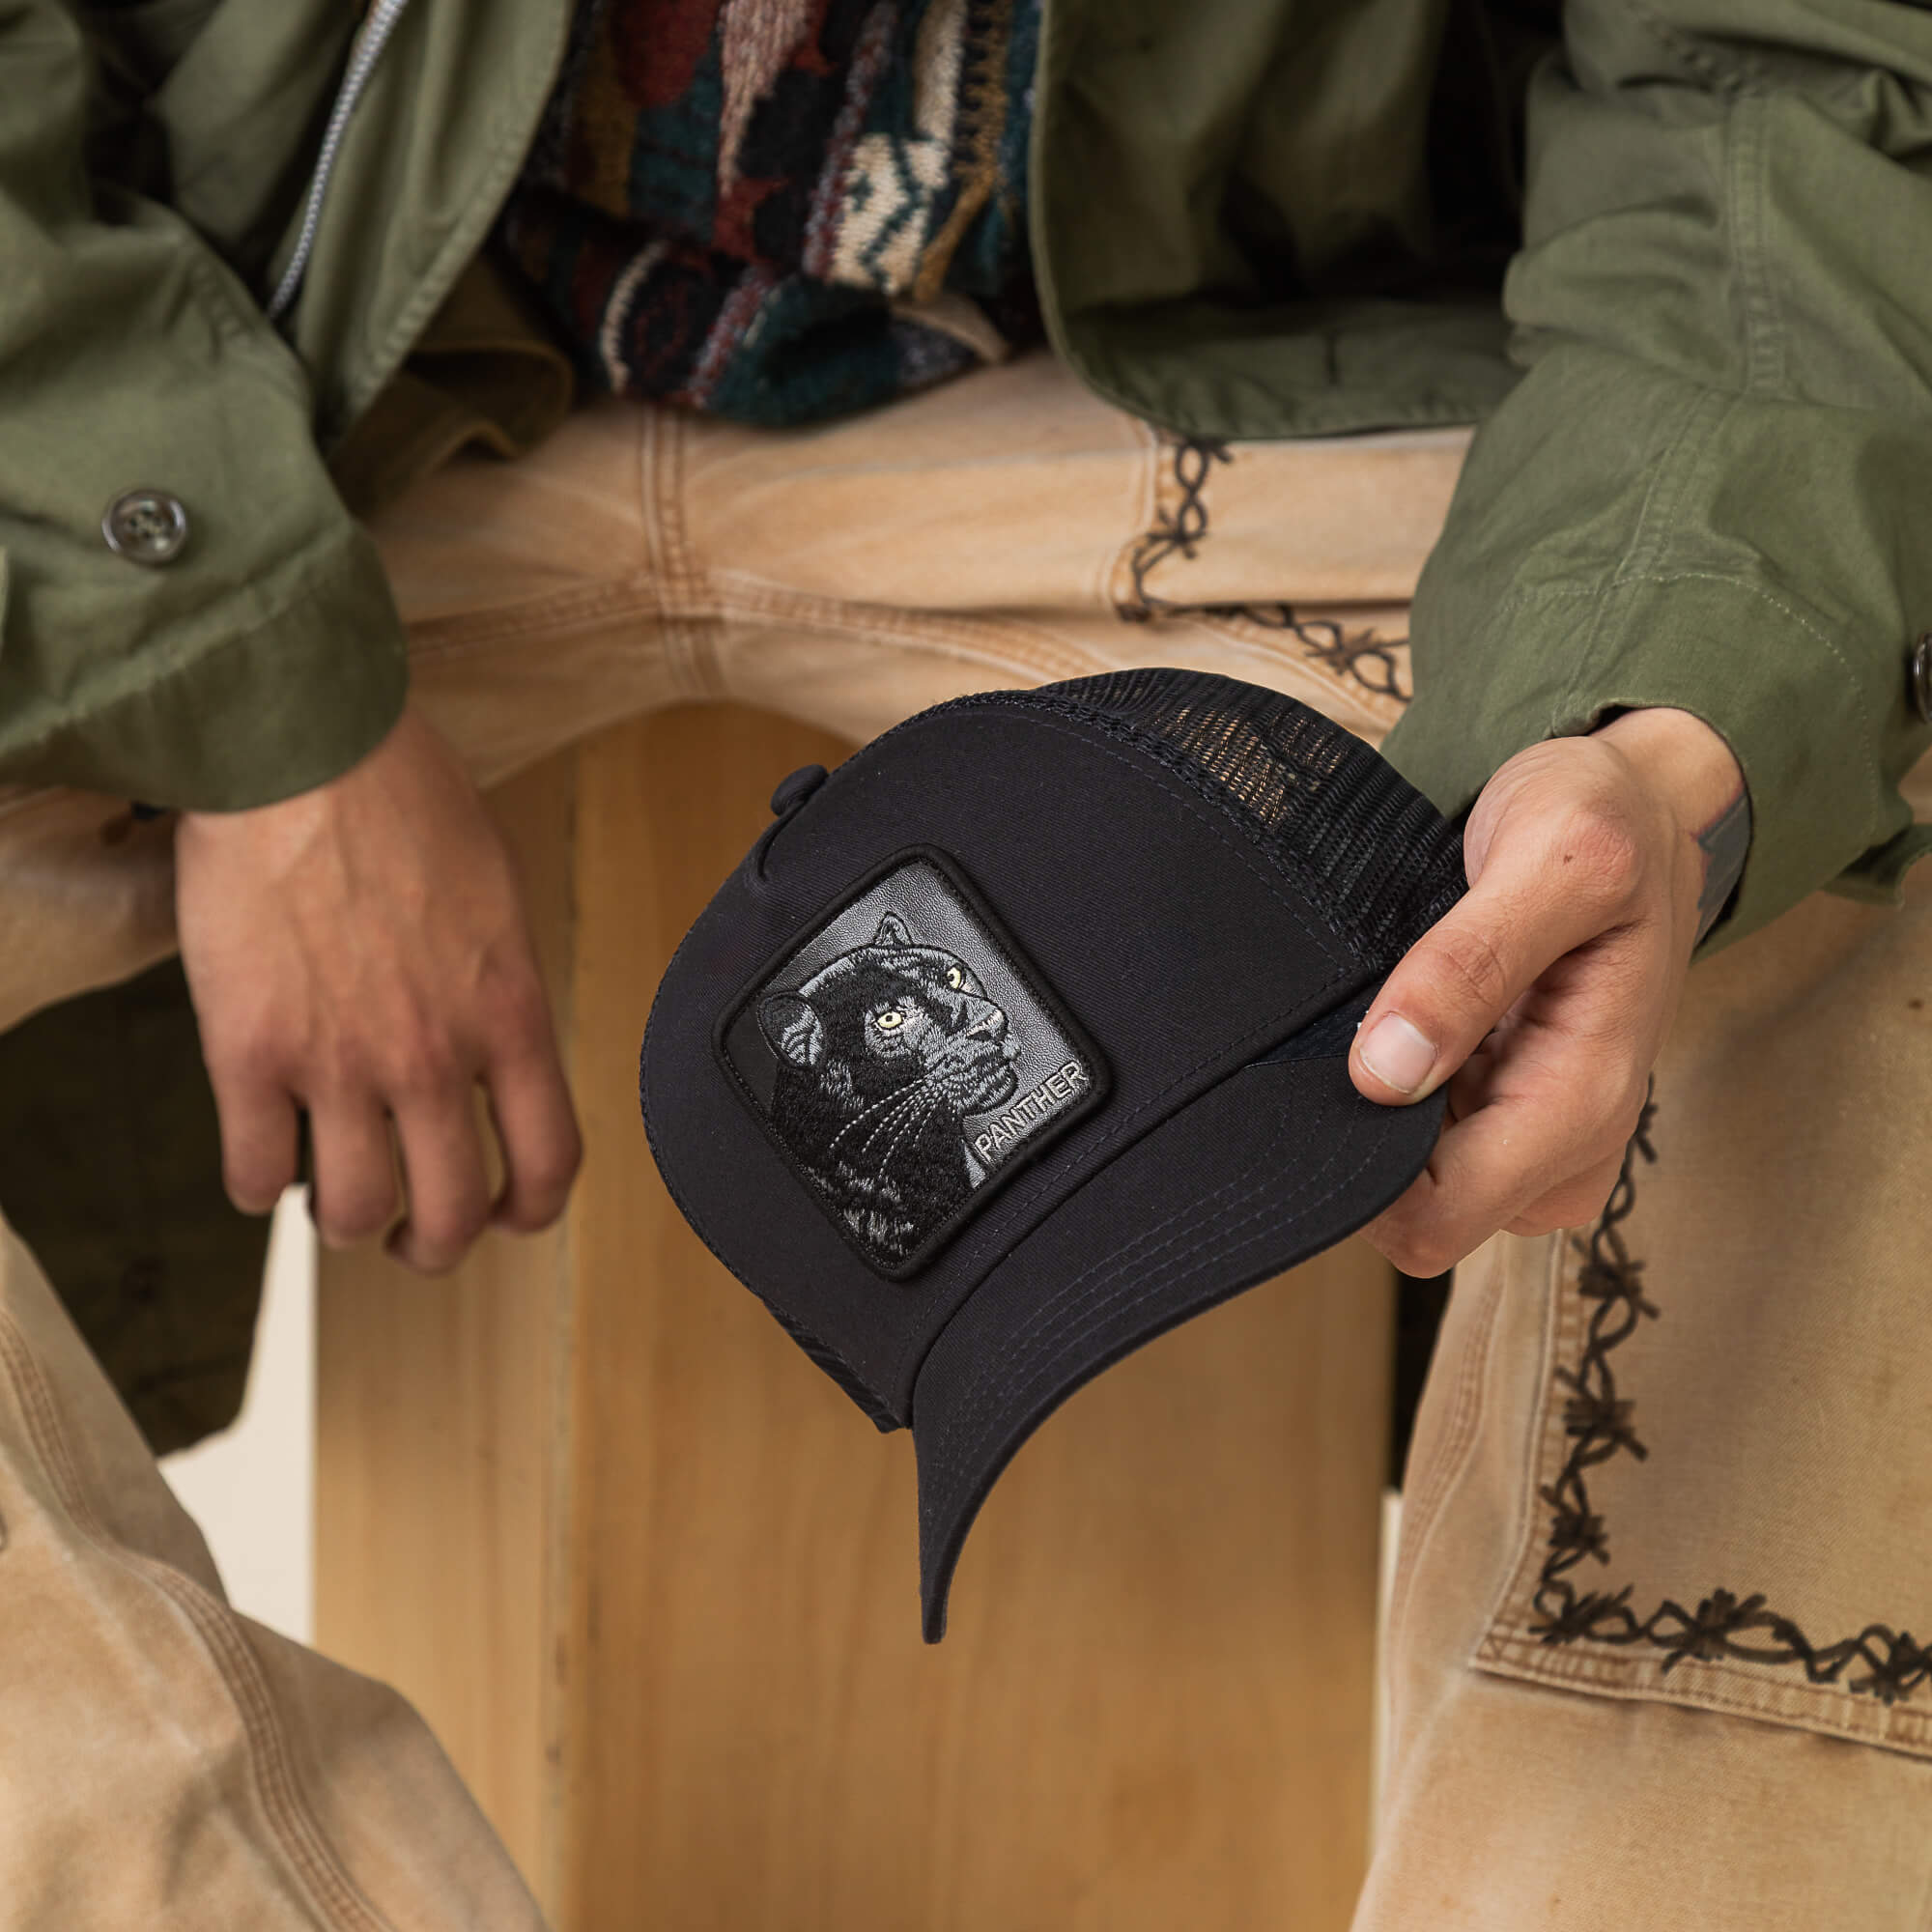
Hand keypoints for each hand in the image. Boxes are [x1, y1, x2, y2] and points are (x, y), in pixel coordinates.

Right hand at [176, 706, 581, 1271]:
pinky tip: (264, 1163)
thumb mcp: (499, 898)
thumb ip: (498, 989)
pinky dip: (259, 1186)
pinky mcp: (249, 1054)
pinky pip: (255, 1172)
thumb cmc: (405, 800)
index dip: (531, 1210)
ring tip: (337, 1202)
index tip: (510, 1215)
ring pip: (355, 1212)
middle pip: (451, 1213)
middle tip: (415, 1236)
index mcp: (509, 1016)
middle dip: (435, 1244)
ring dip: (348, 1223)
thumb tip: (490, 1047)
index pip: (549, 1159)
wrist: (305, 753)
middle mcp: (433, 1058)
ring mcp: (339, 1063)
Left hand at [1349, 707, 1744, 1275]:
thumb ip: (1471, 962)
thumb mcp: (1553, 858)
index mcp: (1585, 1102)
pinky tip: (1401, 1021)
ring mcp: (1535, 1140)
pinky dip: (1391, 1093)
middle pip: (1414, 1217)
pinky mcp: (1504, 1117)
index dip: (1362, 1172)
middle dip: (1362, 1140)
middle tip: (1354, 1025)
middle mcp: (1566, 1147)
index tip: (1328, 1079)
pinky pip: (1417, 1147)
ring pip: (1408, 1187)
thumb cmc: (1602, 822)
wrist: (1638, 806)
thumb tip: (1386, 1072)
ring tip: (1389, 1008)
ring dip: (1377, 1111)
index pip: (1437, 1219)